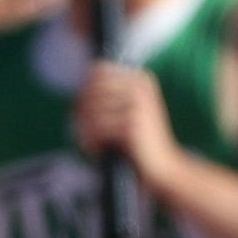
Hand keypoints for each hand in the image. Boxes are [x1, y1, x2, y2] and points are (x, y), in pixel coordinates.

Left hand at [71, 59, 178, 187]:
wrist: (161, 165)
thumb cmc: (136, 140)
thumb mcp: (122, 113)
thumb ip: (101, 98)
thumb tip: (76, 92)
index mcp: (140, 79)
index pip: (97, 72)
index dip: (83, 93)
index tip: (80, 114)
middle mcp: (141, 87)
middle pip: (91, 91)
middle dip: (80, 113)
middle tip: (81, 132)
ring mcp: (138, 105)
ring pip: (91, 111)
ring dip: (84, 130)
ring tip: (88, 144)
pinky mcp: (132, 124)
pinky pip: (98, 129)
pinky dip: (92, 142)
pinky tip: (96, 152)